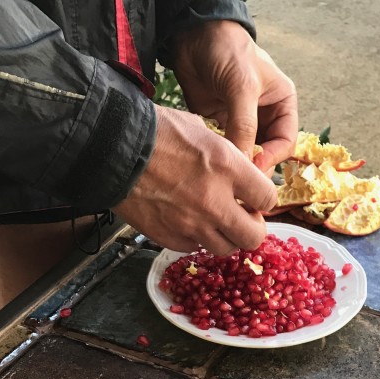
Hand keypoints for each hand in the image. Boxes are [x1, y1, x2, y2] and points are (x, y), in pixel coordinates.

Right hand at [115, 106, 277, 255]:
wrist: (111, 149)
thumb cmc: (155, 132)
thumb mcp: (202, 130)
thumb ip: (228, 157)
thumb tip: (243, 173)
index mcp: (227, 168)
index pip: (268, 198)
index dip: (263, 199)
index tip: (255, 197)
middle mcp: (214, 202)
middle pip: (253, 237)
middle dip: (252, 228)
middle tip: (243, 217)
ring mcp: (191, 225)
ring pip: (225, 249)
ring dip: (225, 236)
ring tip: (214, 220)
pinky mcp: (169, 238)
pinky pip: (194, 248)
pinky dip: (196, 238)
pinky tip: (188, 221)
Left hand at [172, 20, 297, 172]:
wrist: (193, 33)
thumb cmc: (227, 51)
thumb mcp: (242, 87)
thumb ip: (245, 125)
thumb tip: (244, 162)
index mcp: (282, 103)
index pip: (285, 142)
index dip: (272, 159)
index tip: (254, 170)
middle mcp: (266, 115)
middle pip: (266, 153)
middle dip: (255, 166)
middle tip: (239, 179)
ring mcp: (243, 121)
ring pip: (246, 153)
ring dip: (237, 164)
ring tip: (225, 175)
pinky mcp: (221, 123)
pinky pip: (225, 147)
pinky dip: (221, 157)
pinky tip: (212, 163)